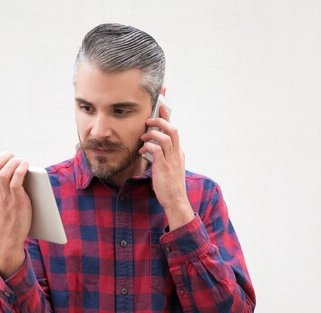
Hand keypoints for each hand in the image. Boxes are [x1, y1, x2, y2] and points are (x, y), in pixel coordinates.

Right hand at [0, 152, 31, 276]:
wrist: (4, 240)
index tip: (2, 156)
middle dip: (5, 155)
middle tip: (14, 157)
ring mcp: (5, 195)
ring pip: (5, 171)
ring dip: (14, 162)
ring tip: (21, 161)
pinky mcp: (17, 201)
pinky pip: (17, 181)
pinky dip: (21, 170)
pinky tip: (26, 166)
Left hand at [139, 105, 193, 229]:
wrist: (176, 202)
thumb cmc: (169, 186)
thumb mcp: (167, 167)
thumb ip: (161, 156)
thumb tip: (149, 147)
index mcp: (178, 152)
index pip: (174, 130)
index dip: (168, 116)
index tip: (162, 103)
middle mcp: (177, 154)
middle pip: (173, 129)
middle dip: (161, 120)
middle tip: (149, 119)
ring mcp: (172, 160)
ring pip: (165, 137)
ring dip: (152, 133)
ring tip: (143, 136)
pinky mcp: (164, 167)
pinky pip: (156, 150)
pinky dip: (148, 147)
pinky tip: (142, 150)